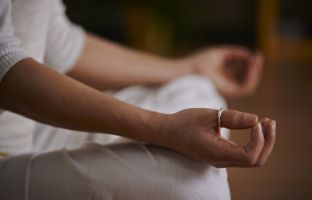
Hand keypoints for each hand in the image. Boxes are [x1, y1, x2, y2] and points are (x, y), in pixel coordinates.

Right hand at [161, 108, 275, 167]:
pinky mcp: (221, 154)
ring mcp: (221, 159)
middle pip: (256, 161)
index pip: (250, 156)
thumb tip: (256, 120)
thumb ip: (232, 118)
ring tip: (266, 122)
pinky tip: (255, 127)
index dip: (259, 139)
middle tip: (270, 121)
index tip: (257, 121)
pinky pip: (244, 154)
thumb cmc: (184, 122)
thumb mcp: (208, 116)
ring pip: (252, 159)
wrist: (168, 132)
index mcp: (217, 153)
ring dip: (263, 142)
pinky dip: (254, 141)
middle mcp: (221, 160)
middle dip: (267, 141)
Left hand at [183, 46, 263, 96]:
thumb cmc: (199, 62)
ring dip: (255, 73)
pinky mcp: (228, 94)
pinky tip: (252, 66)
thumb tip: (249, 55)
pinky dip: (251, 78)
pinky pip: (246, 88)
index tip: (255, 54)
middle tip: (258, 56)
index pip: (241, 72)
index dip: (250, 63)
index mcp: (224, 76)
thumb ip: (235, 53)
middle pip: (246, 78)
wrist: (188, 70)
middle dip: (254, 68)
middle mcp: (226, 85)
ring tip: (255, 60)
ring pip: (248, 85)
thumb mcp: (220, 54)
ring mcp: (227, 90)